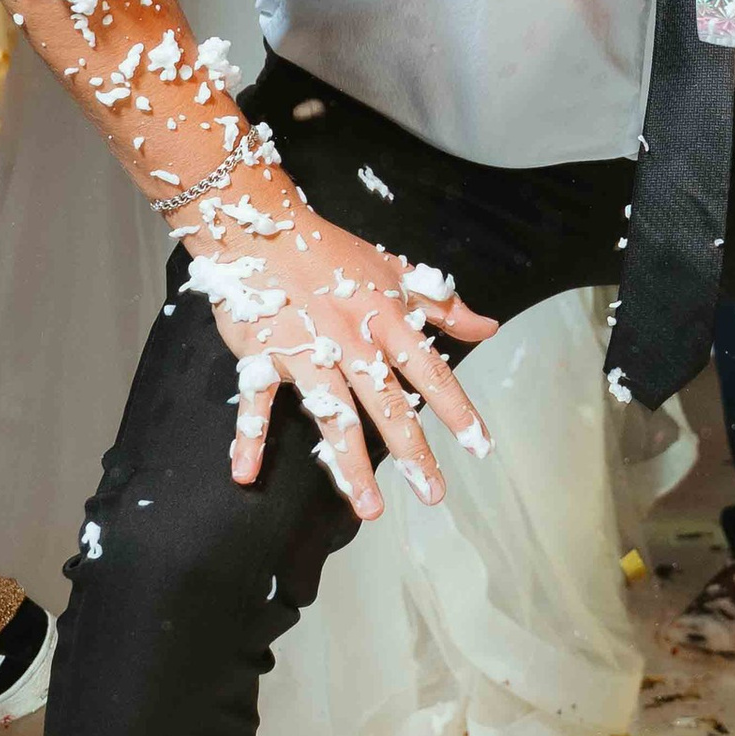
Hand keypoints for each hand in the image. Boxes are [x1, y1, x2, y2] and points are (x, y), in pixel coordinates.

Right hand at [176, 193, 498, 520]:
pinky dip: (248, 438)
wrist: (261, 227)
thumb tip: (488, 327)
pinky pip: (254, 403)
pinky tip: (246, 475)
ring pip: (332, 416)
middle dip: (412, 452)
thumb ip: (442, 304)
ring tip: (368, 508)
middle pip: (387, 404)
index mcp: (385, 318)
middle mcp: (350, 340)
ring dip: (349, 464)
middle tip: (432, 493)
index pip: (430, 370)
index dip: (457, 409)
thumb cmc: (329, 251)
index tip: (480, 446)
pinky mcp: (261, 354)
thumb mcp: (394, 270)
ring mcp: (304, 350)